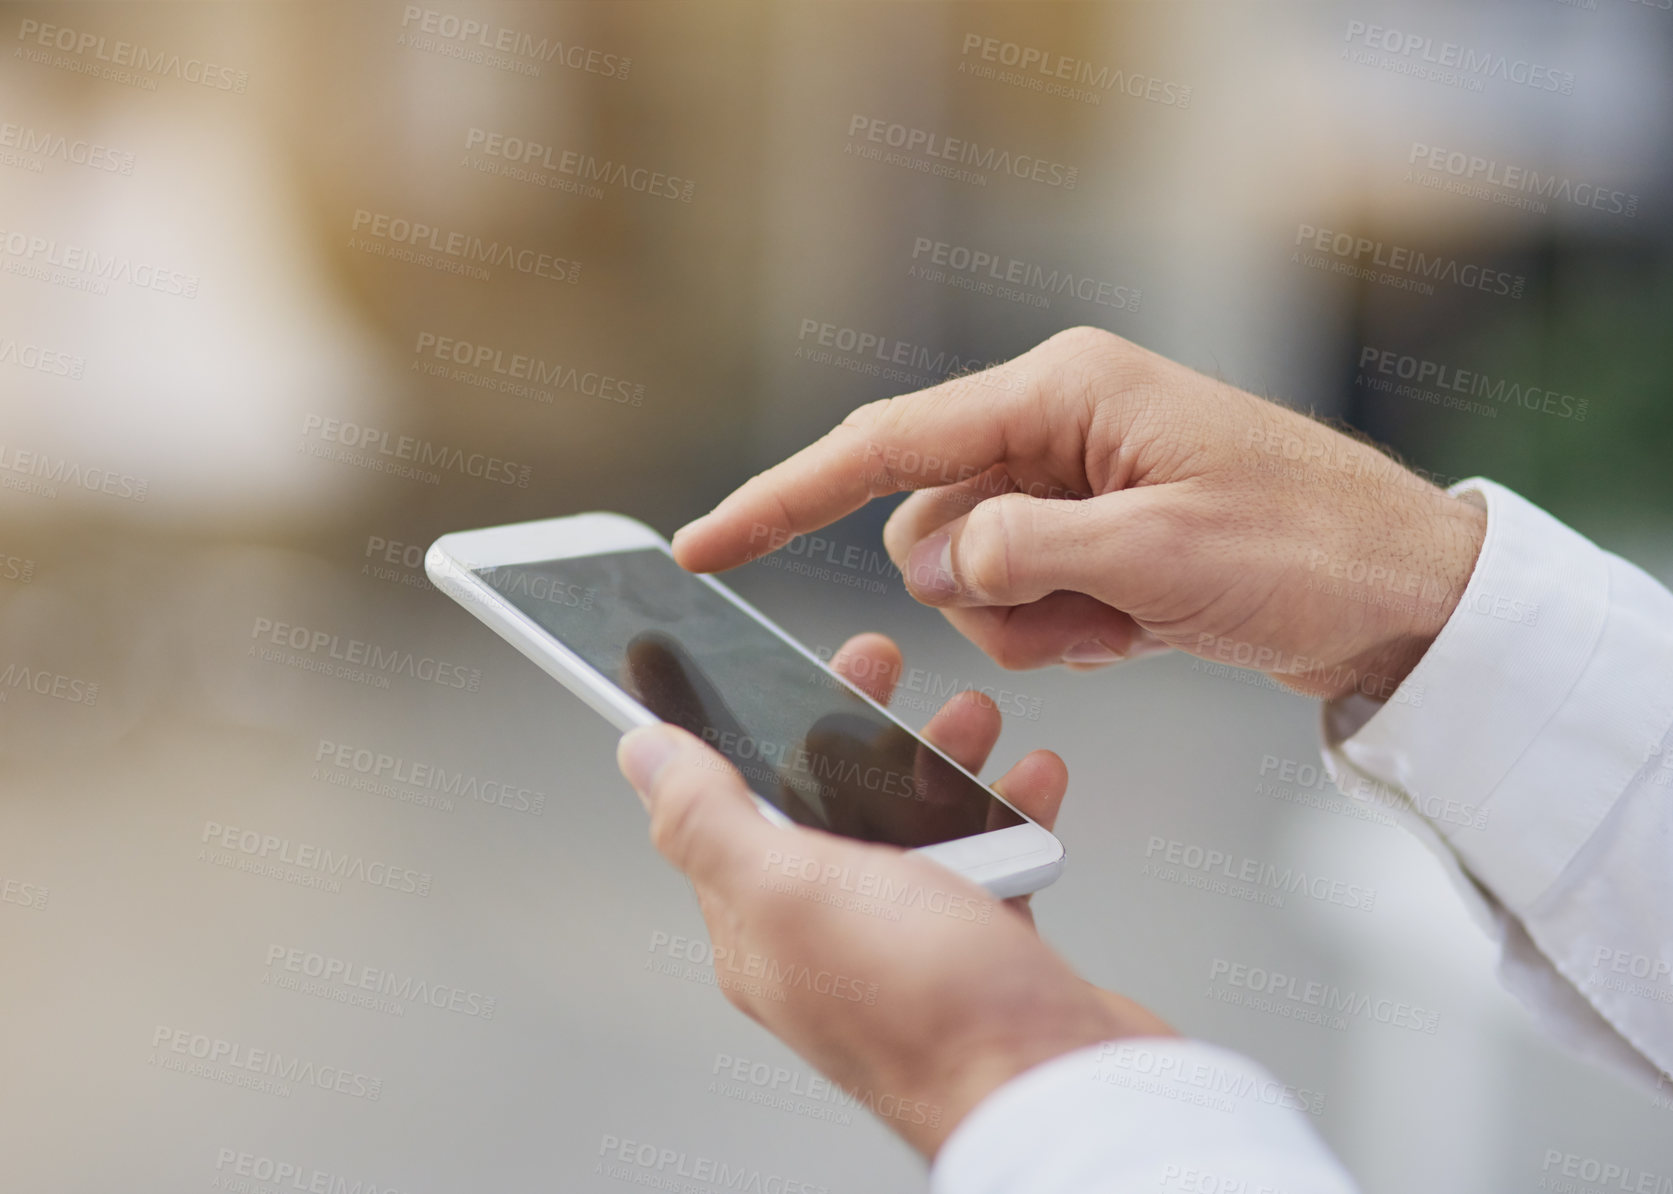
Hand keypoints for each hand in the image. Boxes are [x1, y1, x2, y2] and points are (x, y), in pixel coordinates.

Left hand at [616, 632, 1170, 1157]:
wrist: (1060, 1090)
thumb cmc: (930, 1009)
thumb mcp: (793, 890)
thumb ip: (709, 820)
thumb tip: (640, 754)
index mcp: (762, 925)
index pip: (730, 805)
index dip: (746, 723)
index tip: (768, 659)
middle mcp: (828, 936)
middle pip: (825, 801)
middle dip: (855, 722)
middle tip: (881, 665)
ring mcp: (907, 944)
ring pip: (911, 822)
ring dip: (939, 757)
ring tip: (973, 717)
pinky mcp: (981, 951)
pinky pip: (987, 858)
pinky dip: (1007, 810)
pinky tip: (1027, 781)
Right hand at [669, 327, 1486, 699]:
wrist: (1406, 594)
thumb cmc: (1311, 548)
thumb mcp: (1159, 555)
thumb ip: (1023, 552)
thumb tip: (935, 564)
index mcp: (1060, 393)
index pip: (884, 445)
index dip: (782, 500)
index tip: (702, 545)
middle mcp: (1055, 427)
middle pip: (929, 524)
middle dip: (984, 592)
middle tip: (1085, 607)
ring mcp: (1074, 487)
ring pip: (973, 575)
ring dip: (1037, 623)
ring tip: (1133, 618)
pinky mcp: (1094, 539)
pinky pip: (1024, 600)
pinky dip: (1068, 632)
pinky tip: (1143, 626)